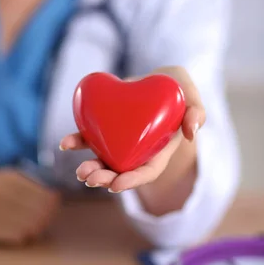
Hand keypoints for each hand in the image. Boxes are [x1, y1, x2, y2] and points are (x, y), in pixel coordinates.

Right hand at [0, 168, 60, 245]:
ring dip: (36, 229)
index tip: (52, 209)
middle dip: (47, 218)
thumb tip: (54, 198)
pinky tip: (18, 234)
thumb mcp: (0, 178)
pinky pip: (17, 235)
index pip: (45, 195)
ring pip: (32, 224)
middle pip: (41, 211)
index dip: (53, 205)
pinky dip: (23, 237)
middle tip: (42, 221)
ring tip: (30, 228)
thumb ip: (25, 184)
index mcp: (10, 177)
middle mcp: (4, 191)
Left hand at [60, 67, 205, 193]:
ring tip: (80, 172)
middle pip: (121, 171)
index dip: (132, 180)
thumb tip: (192, 131)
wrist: (157, 79)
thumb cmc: (178, 89)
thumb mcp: (191, 96)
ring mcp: (120, 141)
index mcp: (159, 150)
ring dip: (90, 167)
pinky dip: (77, 142)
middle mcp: (137, 150)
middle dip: (105, 178)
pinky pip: (90, 138)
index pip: (147, 172)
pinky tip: (66, 144)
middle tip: (90, 178)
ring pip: (103, 159)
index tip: (117, 185)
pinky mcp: (106, 127)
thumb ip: (197, 111)